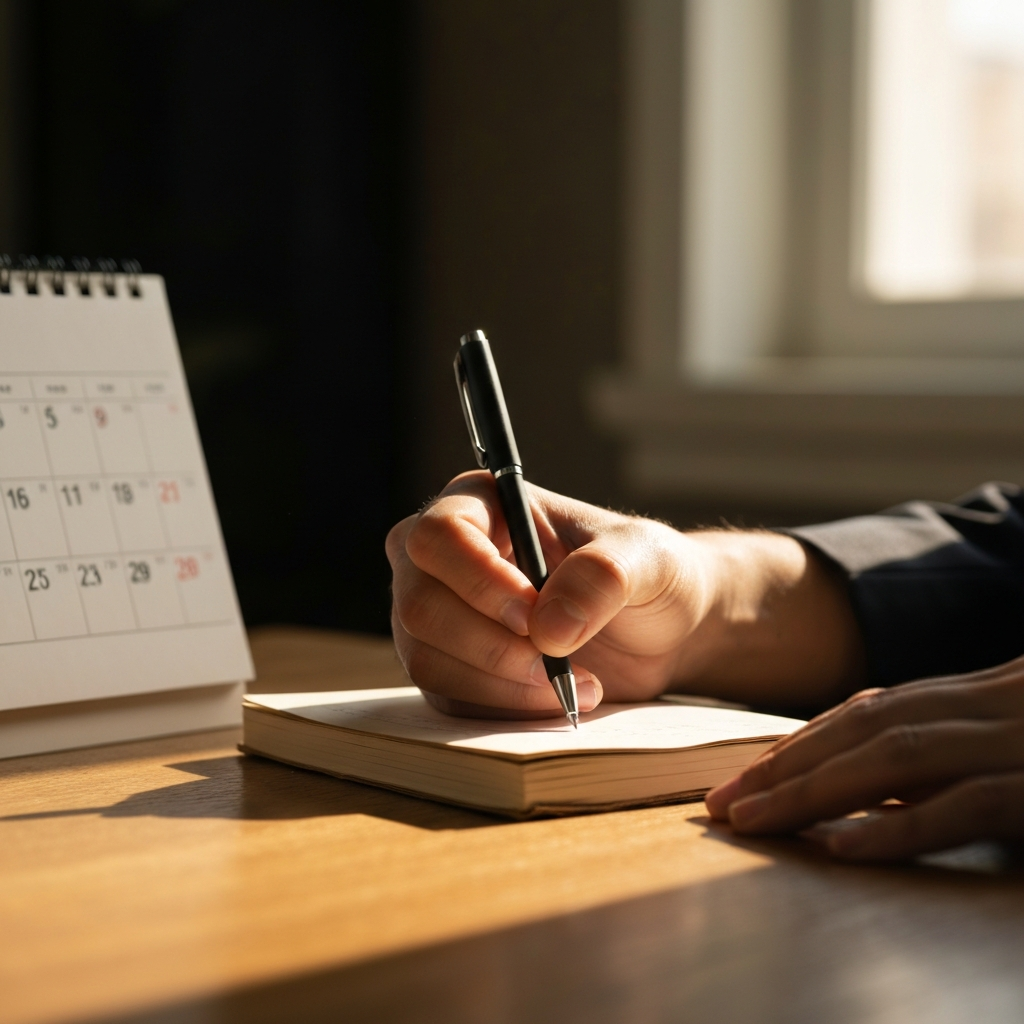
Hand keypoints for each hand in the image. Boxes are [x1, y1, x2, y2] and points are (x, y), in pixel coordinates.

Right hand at [387, 471, 713, 716]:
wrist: (654, 629)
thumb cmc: (645, 573)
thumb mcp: (646, 559)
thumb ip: (603, 576)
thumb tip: (547, 627)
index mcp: (480, 504)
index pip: (439, 536)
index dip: (478, 580)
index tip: (533, 616)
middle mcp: (443, 556)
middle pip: (419, 603)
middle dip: (490, 644)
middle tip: (553, 661)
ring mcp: (438, 613)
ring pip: (426, 658)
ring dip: (500, 683)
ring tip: (571, 682)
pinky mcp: (448, 665)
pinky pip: (447, 698)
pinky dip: (503, 707)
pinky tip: (554, 698)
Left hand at [706, 656, 1023, 859]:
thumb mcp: (1012, 745)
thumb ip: (952, 756)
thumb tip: (876, 790)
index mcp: (982, 696)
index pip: (872, 713)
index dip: (801, 744)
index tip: (741, 777)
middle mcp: (994, 708)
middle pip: (867, 729)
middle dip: (785, 765)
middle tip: (717, 803)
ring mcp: (1018, 745)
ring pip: (895, 757)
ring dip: (812, 790)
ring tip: (748, 821)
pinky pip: (966, 806)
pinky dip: (898, 827)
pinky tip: (839, 848)